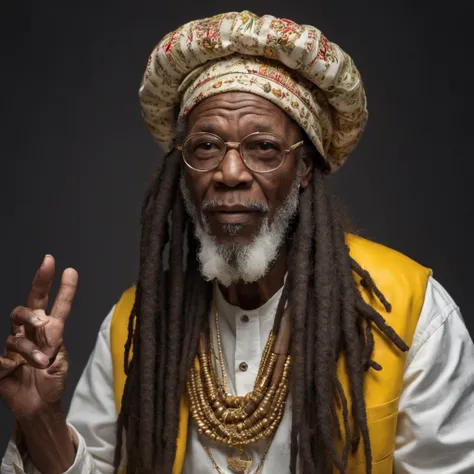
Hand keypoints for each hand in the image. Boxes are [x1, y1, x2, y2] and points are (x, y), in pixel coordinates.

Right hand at [0, 255, 77, 418]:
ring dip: (31, 349)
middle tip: (46, 290)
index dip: (64, 288)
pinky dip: (8, 364)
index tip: (69, 270)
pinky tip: (14, 369)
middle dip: (39, 285)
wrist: (39, 406)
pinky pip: (2, 358)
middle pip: (30, 304)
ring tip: (43, 363)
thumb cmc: (51, 381)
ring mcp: (15, 347)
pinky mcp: (2, 363)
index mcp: (50, 332)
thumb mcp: (61, 363)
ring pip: (17, 335)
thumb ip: (57, 347)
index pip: (58, 306)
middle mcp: (31, 334)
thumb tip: (48, 330)